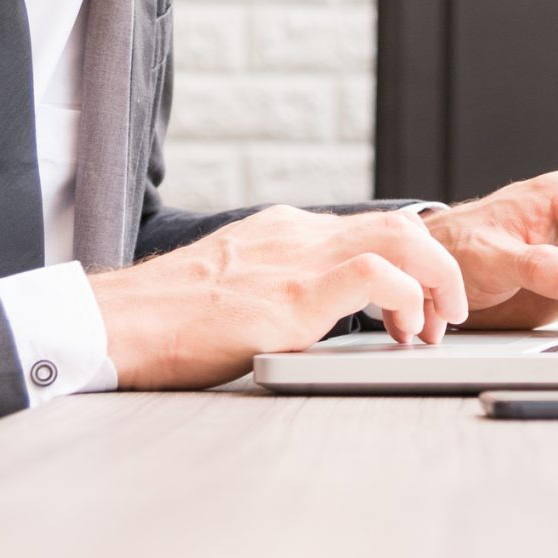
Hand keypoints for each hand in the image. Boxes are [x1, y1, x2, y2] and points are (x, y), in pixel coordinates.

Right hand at [89, 206, 468, 389]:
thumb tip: (313, 314)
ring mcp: (296, 261)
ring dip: (435, 282)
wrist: (115, 324)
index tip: (419, 303)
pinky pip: (374, 274)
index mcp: (284, 230)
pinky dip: (405, 298)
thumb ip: (278, 286)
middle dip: (439, 268)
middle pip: (402, 224)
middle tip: (442, 318)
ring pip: (402, 238)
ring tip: (433, 328)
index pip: (370, 227)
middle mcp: (298, 234)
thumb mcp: (234, 286)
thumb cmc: (164, 320)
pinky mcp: (291, 297)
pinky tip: (400, 333)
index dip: (412, 262)